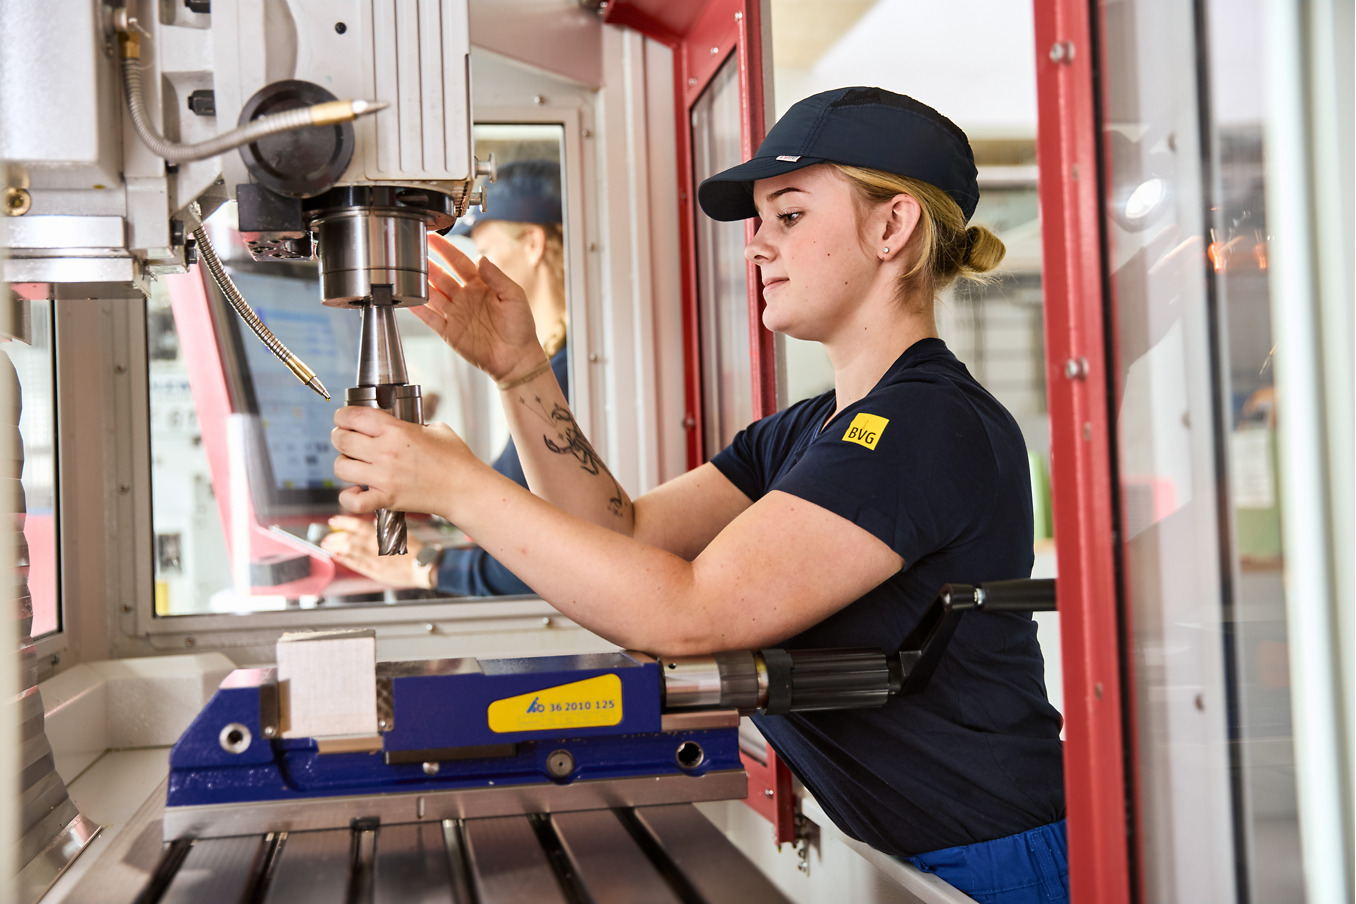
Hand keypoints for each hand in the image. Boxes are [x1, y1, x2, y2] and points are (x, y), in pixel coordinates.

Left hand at [321, 514, 426, 587]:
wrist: (423, 567)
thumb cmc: (415, 550)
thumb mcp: (401, 532)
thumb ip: (385, 527)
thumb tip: (373, 521)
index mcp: (382, 534)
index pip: (358, 526)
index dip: (343, 522)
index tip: (333, 520)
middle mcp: (375, 546)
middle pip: (349, 540)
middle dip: (335, 538)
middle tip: (326, 536)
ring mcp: (374, 560)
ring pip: (349, 552)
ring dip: (335, 548)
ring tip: (327, 546)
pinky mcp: (374, 571)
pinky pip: (355, 565)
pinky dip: (344, 560)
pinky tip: (337, 557)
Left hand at [331, 407, 482, 517]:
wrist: (465, 489)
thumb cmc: (455, 459)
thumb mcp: (435, 429)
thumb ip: (410, 424)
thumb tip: (396, 425)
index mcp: (396, 430)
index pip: (352, 416)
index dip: (342, 416)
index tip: (344, 419)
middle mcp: (385, 452)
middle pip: (340, 440)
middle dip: (340, 438)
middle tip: (347, 440)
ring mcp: (384, 477)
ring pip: (340, 467)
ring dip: (344, 464)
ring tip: (355, 464)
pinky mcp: (386, 499)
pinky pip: (352, 501)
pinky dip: (349, 497)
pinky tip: (357, 490)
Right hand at [422, 232, 548, 383]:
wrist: (516, 359)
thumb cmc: (521, 328)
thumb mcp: (514, 296)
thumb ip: (496, 277)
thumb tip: (480, 258)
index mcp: (481, 285)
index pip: (459, 262)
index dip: (445, 249)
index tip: (433, 237)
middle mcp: (466, 297)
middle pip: (442, 276)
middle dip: (428, 264)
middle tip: (413, 252)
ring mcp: (457, 314)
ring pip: (433, 295)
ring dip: (420, 283)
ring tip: (406, 271)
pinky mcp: (450, 332)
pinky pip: (430, 318)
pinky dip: (418, 310)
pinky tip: (407, 300)